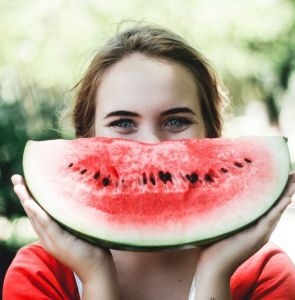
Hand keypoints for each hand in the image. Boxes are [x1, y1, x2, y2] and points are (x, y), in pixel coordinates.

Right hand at [11, 174, 118, 290]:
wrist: (96, 269)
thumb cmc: (91, 247)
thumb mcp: (78, 229)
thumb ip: (72, 218)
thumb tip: (78, 197)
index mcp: (51, 234)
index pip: (37, 213)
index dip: (30, 198)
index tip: (25, 182)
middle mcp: (47, 237)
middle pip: (32, 213)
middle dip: (23, 195)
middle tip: (16, 178)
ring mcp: (52, 240)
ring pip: (36, 217)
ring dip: (26, 200)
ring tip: (19, 186)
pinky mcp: (60, 242)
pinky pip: (46, 225)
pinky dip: (38, 213)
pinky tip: (30, 203)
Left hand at [197, 172, 294, 277]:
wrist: (213, 265)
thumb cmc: (214, 243)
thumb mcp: (224, 223)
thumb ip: (227, 210)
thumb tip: (219, 191)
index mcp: (254, 224)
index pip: (268, 204)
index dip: (275, 190)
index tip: (280, 175)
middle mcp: (261, 227)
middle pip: (276, 204)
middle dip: (286, 188)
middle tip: (294, 173)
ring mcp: (261, 233)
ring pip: (276, 209)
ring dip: (286, 194)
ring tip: (294, 179)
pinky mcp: (257, 236)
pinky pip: (270, 219)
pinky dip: (278, 208)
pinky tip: (286, 197)